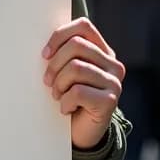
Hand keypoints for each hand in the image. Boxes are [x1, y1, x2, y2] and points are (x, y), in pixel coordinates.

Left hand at [42, 18, 124, 149]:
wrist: (80, 133)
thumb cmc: (70, 97)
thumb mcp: (66, 71)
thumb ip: (64, 53)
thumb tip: (45, 44)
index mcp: (103, 51)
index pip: (83, 26)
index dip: (60, 36)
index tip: (44, 54)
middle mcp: (113, 64)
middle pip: (76, 45)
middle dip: (54, 64)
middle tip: (48, 82)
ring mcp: (114, 82)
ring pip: (75, 68)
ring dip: (58, 85)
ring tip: (58, 96)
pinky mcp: (110, 101)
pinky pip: (78, 91)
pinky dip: (64, 102)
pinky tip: (66, 108)